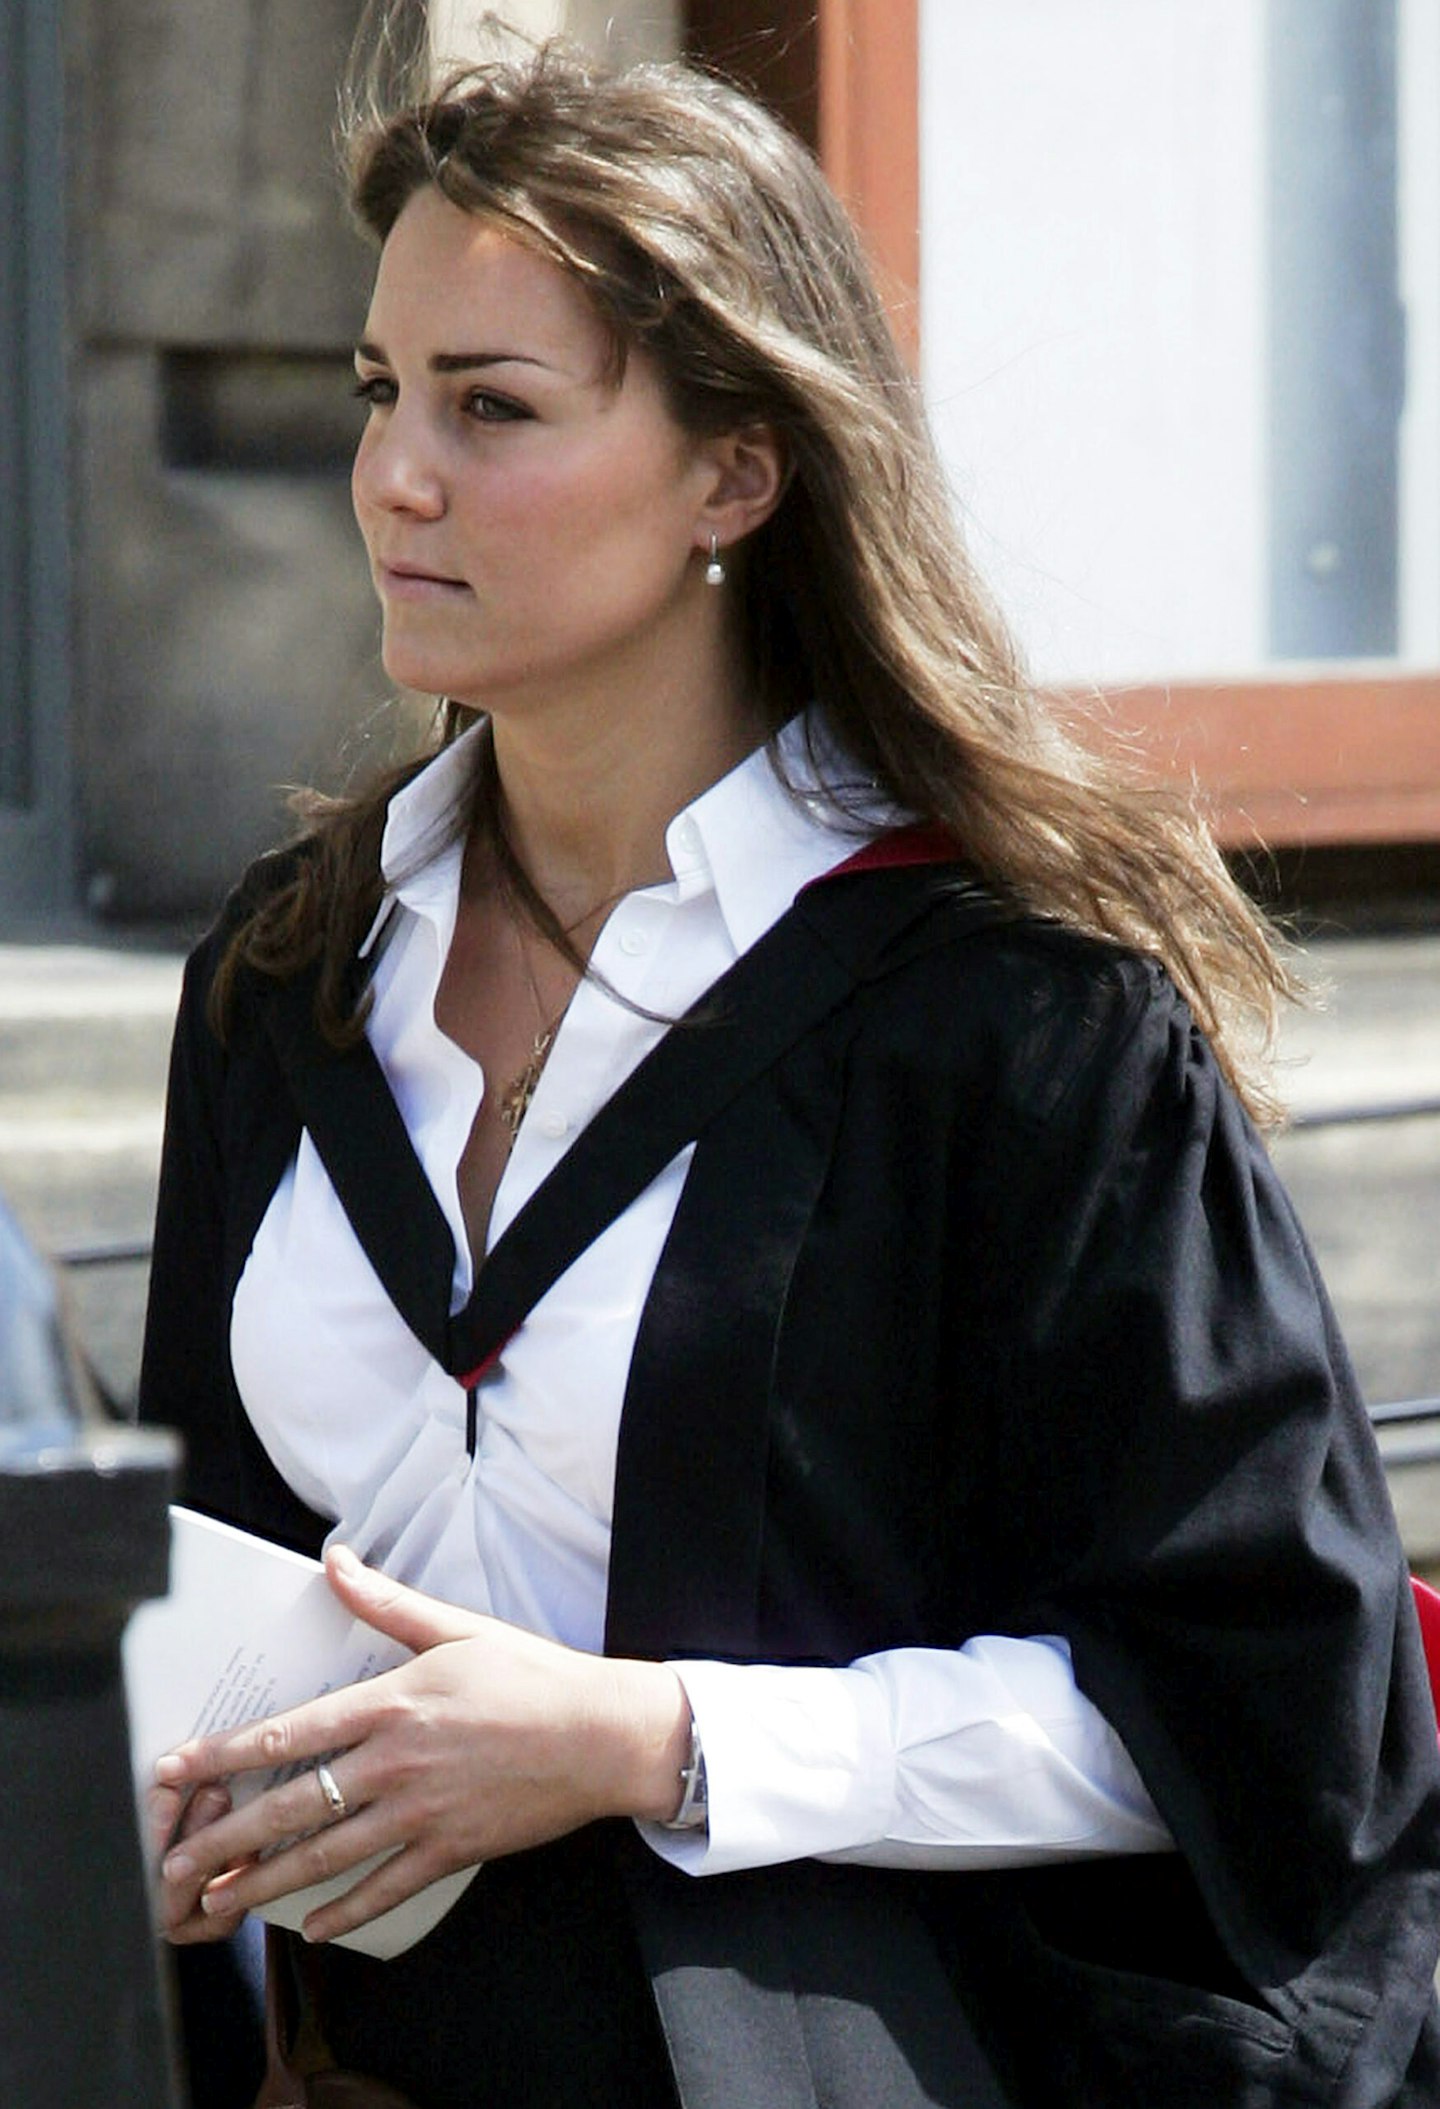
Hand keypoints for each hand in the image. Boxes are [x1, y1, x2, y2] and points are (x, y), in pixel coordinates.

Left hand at [155, 1544, 690, 1945]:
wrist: (602, 1733)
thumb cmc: (531, 1674)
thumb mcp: (456, 1628)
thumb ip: (386, 1602)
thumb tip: (335, 1560)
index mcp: (392, 1702)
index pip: (290, 1732)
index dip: (225, 1753)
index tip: (175, 1768)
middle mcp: (397, 1761)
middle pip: (294, 1805)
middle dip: (226, 1837)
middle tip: (173, 1863)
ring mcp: (423, 1811)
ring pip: (328, 1856)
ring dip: (267, 1883)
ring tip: (219, 1901)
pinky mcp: (452, 1847)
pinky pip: (387, 1887)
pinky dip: (346, 1910)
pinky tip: (311, 1928)